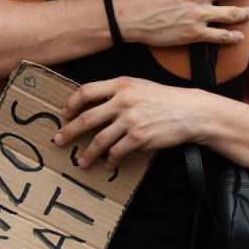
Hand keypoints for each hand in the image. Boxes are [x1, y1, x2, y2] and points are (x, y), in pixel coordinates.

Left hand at [54, 77, 203, 169]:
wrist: (190, 111)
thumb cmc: (164, 98)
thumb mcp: (139, 86)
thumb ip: (117, 92)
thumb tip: (93, 106)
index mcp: (121, 84)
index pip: (86, 91)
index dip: (71, 103)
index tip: (64, 114)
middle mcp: (123, 101)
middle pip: (86, 118)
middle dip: (69, 131)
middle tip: (58, 141)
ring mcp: (130, 120)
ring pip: (99, 140)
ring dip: (87, 153)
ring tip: (81, 161)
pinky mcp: (139, 138)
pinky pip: (117, 152)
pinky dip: (110, 160)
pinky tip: (108, 164)